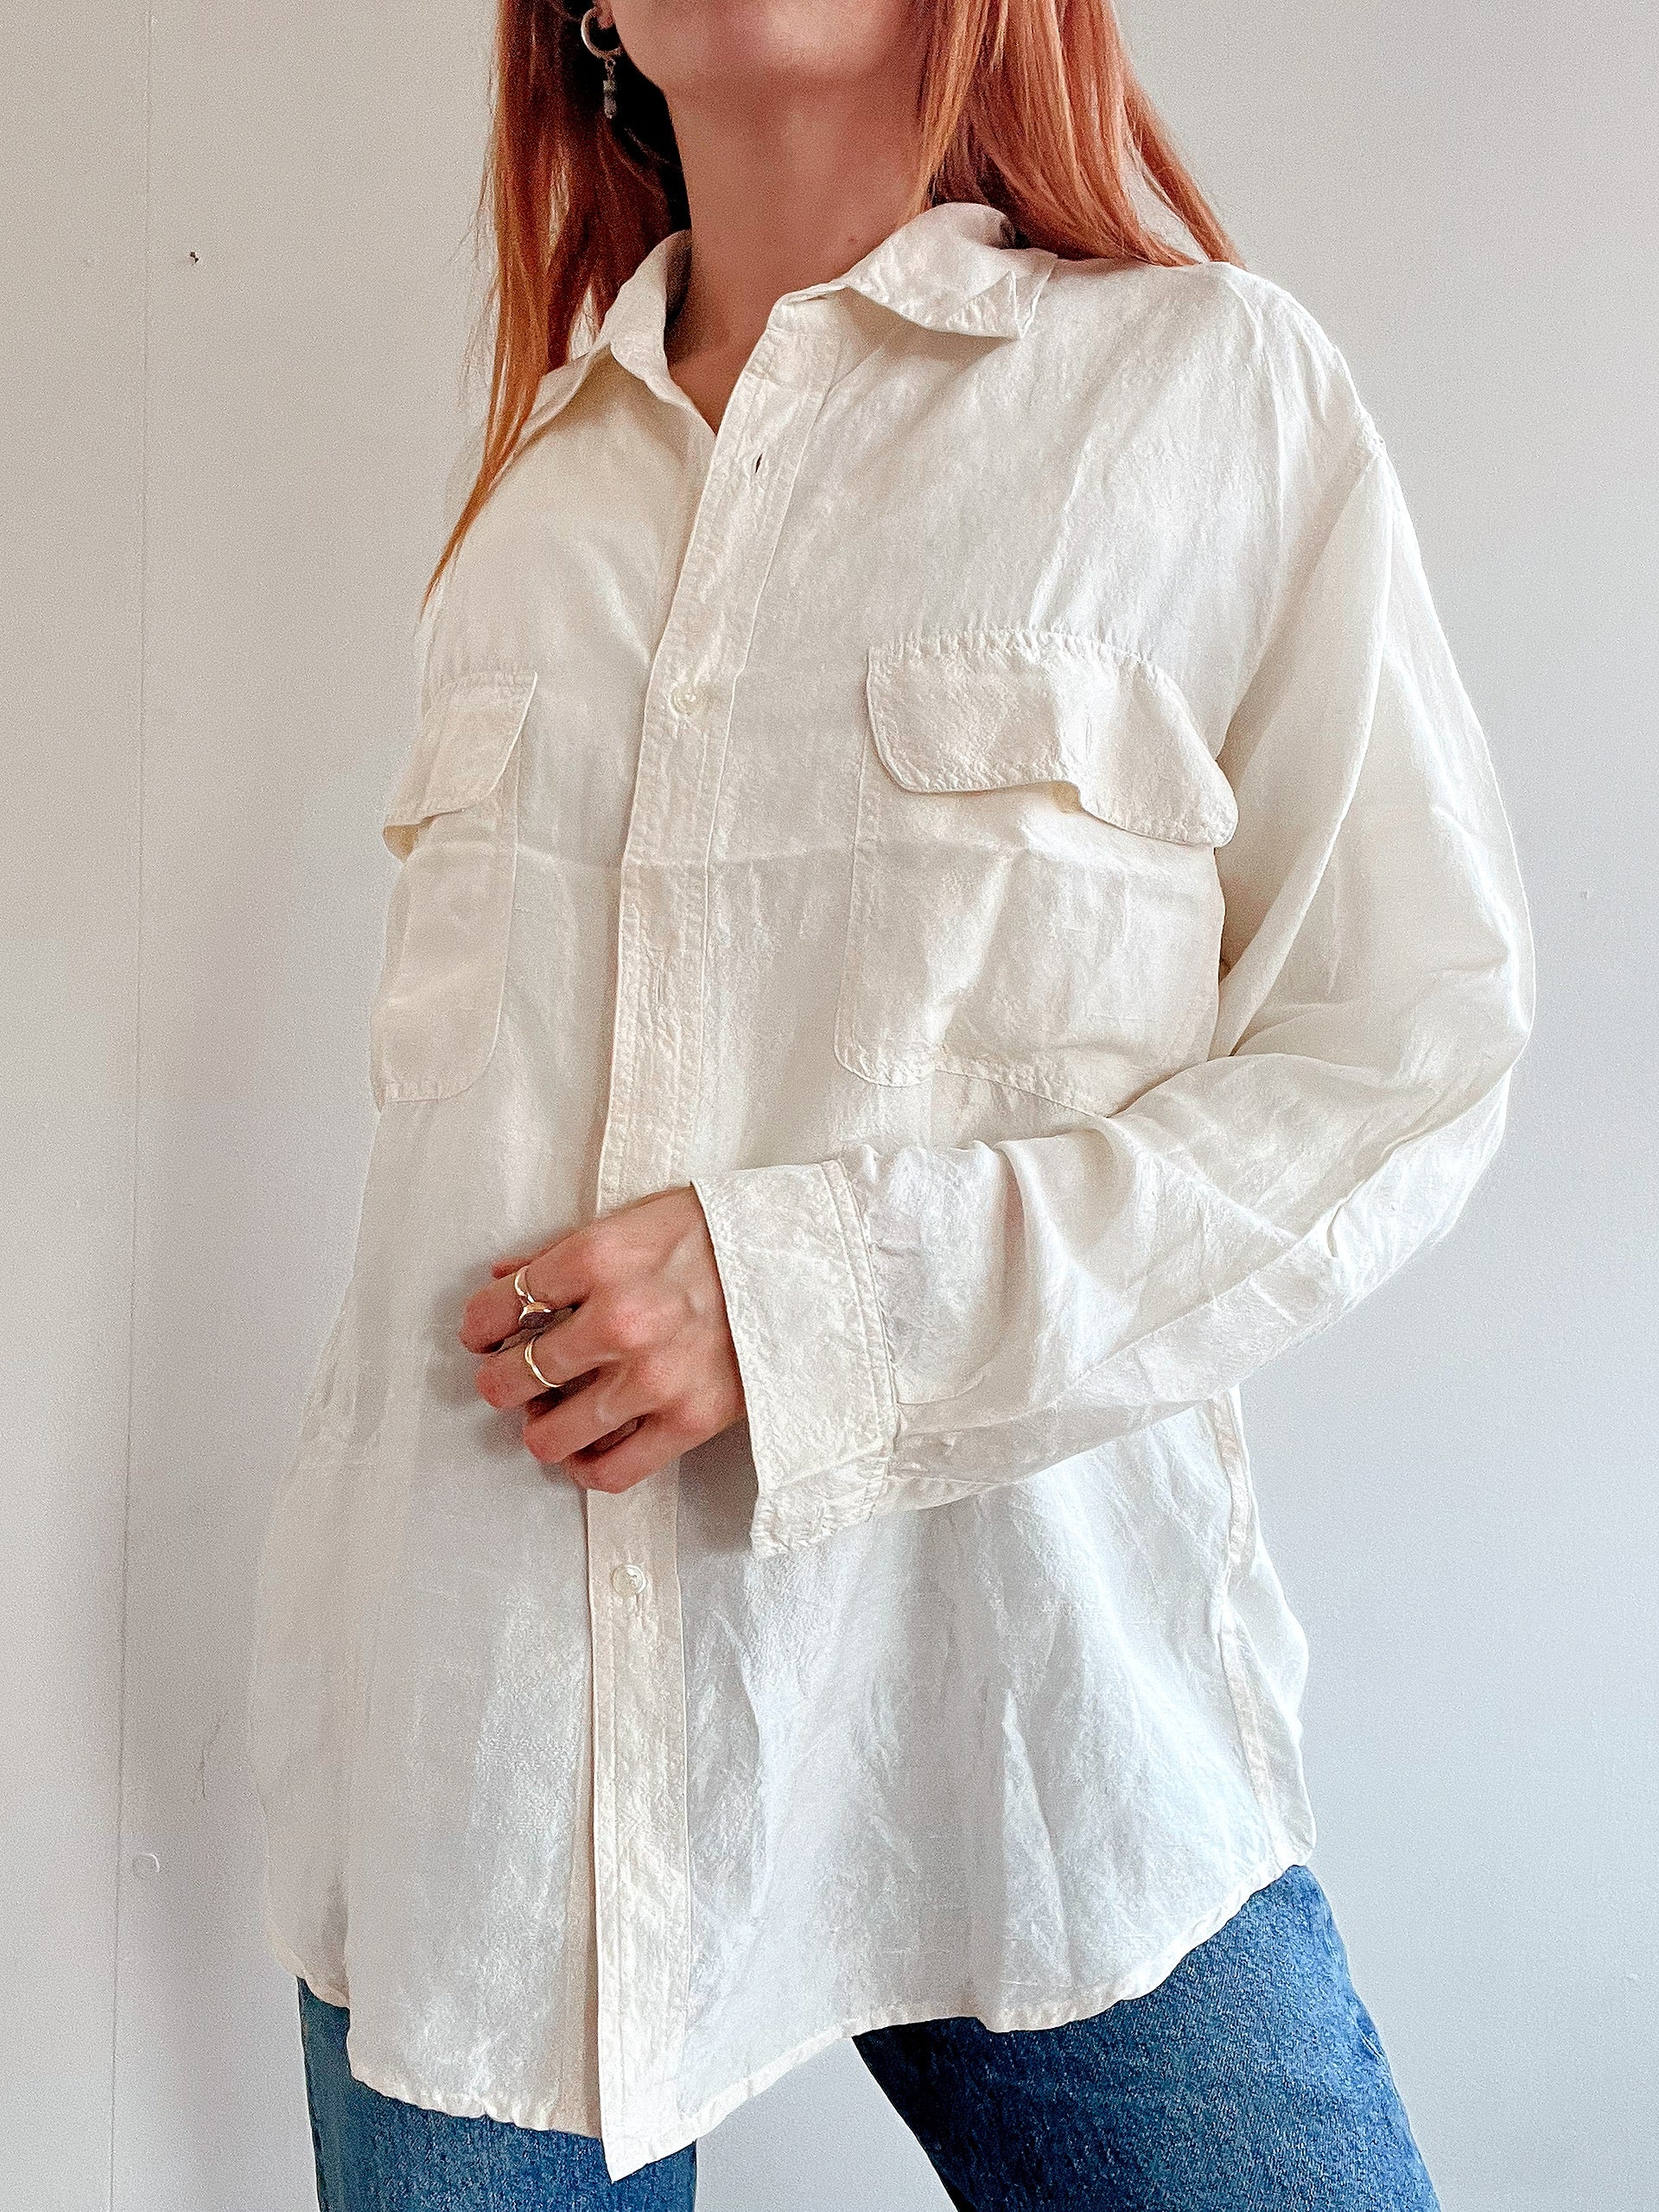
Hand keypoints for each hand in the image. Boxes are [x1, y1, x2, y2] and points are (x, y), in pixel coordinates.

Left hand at [458, 1185, 744, 1493]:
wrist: (812, 1264)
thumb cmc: (722, 1233)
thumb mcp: (639, 1218)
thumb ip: (566, 1251)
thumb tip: (504, 1280)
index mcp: (599, 1258)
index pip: (500, 1306)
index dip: (479, 1325)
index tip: (484, 1333)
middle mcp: (619, 1320)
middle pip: (510, 1378)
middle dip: (500, 1379)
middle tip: (513, 1376)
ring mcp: (654, 1378)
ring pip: (547, 1436)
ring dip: (539, 1426)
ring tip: (552, 1411)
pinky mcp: (689, 1422)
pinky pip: (611, 1472)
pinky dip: (587, 1468)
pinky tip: (587, 1448)